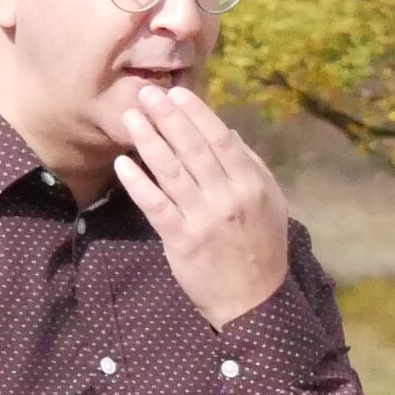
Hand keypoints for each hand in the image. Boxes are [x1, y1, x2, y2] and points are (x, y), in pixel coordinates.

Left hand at [113, 79, 295, 326]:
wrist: (254, 301)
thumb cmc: (263, 248)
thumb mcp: (271, 204)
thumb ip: (252, 166)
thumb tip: (228, 133)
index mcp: (252, 184)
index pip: (220, 139)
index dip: (196, 114)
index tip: (176, 93)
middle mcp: (228, 196)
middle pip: (192, 148)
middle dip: (167, 118)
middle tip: (145, 93)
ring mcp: (203, 218)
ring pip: (171, 171)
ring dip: (149, 141)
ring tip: (131, 118)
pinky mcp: (180, 239)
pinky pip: (155, 204)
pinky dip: (138, 182)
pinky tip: (122, 163)